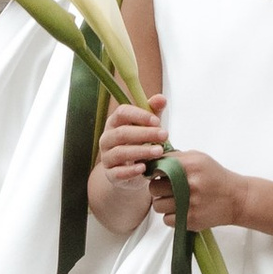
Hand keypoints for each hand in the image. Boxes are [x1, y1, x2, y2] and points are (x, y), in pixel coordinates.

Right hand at [87, 94, 167, 231]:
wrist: (132, 170)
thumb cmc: (140, 142)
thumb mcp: (148, 126)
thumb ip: (154, 111)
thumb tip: (161, 98)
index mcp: (114, 122)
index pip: (122, 113)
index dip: (139, 115)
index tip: (157, 121)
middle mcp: (107, 138)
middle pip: (122, 133)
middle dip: (145, 133)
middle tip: (165, 135)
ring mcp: (107, 157)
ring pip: (120, 152)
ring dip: (141, 151)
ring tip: (159, 151)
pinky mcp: (110, 175)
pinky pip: (117, 173)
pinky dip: (130, 171)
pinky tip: (143, 168)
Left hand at [156, 147, 245, 232]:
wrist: (236, 198)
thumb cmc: (216, 178)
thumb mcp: (200, 158)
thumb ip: (177, 158)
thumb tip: (154, 161)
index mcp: (191, 165)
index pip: (158, 167)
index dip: (154, 171)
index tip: (156, 174)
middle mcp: (189, 184)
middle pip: (154, 188)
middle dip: (158, 188)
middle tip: (166, 188)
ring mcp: (189, 204)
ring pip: (158, 205)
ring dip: (163, 203)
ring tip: (174, 200)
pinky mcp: (190, 220)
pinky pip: (167, 220)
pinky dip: (171, 216)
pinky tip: (181, 210)